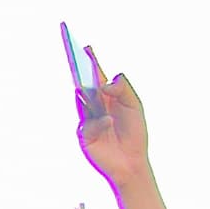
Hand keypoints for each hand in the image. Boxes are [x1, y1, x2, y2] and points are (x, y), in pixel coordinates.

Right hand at [76, 69, 150, 187]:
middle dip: (77, 72)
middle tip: (74, 58)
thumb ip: (123, 90)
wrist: (132, 160)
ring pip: (81, 103)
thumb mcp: (134, 106)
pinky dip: (99, 122)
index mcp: (107, 96)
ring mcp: (87, 119)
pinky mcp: (84, 135)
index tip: (86, 48)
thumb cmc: (134, 132)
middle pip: (83, 85)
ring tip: (83, 84)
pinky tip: (108, 121)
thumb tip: (106, 82)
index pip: (96, 75)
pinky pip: (89, 125)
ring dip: (82, 93)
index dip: (90, 62)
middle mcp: (94, 105)